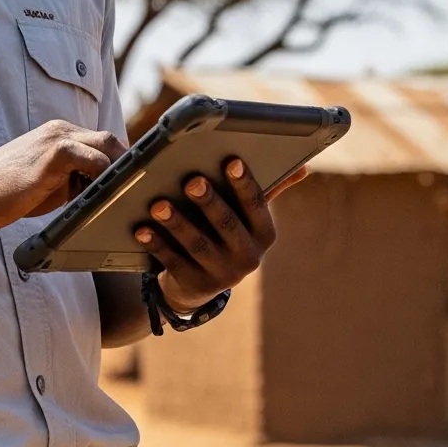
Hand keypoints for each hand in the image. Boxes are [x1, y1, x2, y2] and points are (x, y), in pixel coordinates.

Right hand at [0, 121, 123, 232]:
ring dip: (117, 171)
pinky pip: (93, 158)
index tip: (132, 184)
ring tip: (117, 197)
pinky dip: (103, 175)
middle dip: (126, 165)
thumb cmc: (3, 194)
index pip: (105, 142)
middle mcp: (61, 130)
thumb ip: (75, 179)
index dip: (121, 162)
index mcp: (61, 135)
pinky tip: (99, 196)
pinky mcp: (52, 154)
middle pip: (112, 139)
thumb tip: (107, 190)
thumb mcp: (48, 184)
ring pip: (108, 145)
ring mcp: (56, 139)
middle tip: (131, 193)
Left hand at [134, 156, 278, 313]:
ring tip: (158, 203)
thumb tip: (305, 167)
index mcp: (266, 235)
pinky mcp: (195, 285)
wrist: (202, 283)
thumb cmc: (228, 234)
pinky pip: (174, 262)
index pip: (257, 206)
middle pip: (227, 225)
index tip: (231, 161)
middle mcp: (250, 257)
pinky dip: (157, 245)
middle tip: (191, 180)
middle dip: (209, 201)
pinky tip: (142, 229)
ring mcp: (222, 274)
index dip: (244, 184)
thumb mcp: (249, 218)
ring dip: (177, 223)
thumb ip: (270, 191)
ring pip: (198, 245)